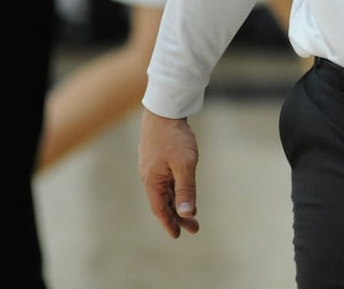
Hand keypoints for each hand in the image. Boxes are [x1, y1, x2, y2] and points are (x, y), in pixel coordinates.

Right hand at [139, 110, 201, 238]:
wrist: (164, 108)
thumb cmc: (175, 137)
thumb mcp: (185, 165)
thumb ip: (186, 189)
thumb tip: (187, 213)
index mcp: (152, 181)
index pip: (160, 209)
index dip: (170, 223)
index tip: (178, 235)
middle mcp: (149, 176)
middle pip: (163, 201)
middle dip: (178, 215)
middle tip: (194, 227)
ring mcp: (152, 166)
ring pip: (165, 190)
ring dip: (177, 202)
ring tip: (191, 212)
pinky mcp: (157, 156)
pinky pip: (165, 179)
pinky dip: (175, 189)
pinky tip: (182, 188)